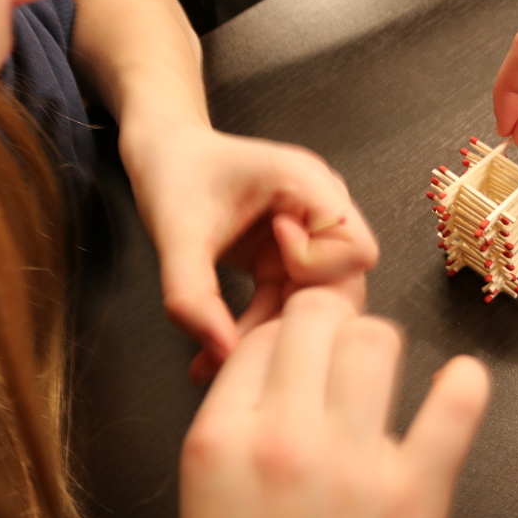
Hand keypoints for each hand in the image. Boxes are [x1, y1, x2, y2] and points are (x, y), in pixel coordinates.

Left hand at [119, 123, 378, 377]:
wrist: (160, 158)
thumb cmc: (173, 173)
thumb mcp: (175, 233)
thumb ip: (193, 294)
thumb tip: (222, 353)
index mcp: (308, 185)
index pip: (356, 248)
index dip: (317, 266)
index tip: (272, 253)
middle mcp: (316, 213)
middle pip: (342, 285)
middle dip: (294, 319)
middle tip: (238, 338)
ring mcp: (303, 239)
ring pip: (313, 304)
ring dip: (269, 333)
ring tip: (216, 358)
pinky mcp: (283, 260)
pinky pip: (285, 305)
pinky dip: (255, 330)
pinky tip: (217, 350)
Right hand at [175, 289, 490, 517]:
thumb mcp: (210, 492)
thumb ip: (244, 418)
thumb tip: (290, 351)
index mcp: (221, 440)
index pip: (266, 332)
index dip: (290, 338)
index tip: (306, 351)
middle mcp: (283, 443)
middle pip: (321, 318)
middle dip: (334, 330)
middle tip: (343, 360)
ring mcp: (352, 470)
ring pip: (378, 340)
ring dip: (382, 352)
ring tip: (382, 386)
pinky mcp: (413, 501)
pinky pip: (452, 407)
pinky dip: (463, 386)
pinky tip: (459, 385)